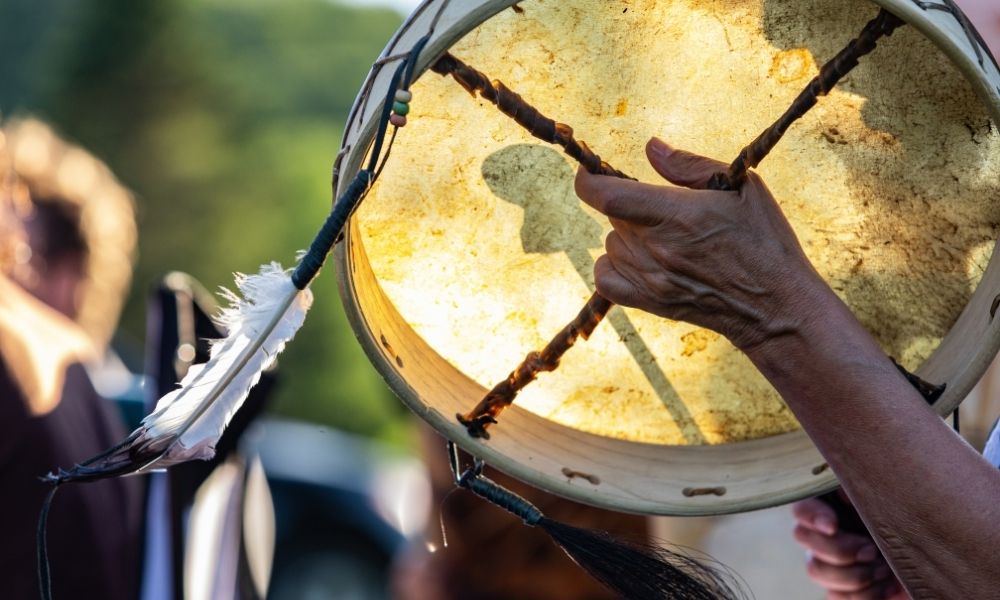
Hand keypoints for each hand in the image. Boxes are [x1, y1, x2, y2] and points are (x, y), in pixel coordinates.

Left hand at [575, 138, 832, 351]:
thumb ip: (689, 165)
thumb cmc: (765, 239)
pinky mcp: (651, 302)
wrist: (776, 305)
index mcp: (678, 214)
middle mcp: (658, 248)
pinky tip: (639, 259)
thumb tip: (650, 147)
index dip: (588, 179)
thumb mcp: (741, 187)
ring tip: (667, 238)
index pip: (606, 195)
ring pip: (611, 244)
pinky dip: (613, 265)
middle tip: (665, 209)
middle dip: (630, 204)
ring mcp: (651, 279)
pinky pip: (605, 278)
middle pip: (613, 215)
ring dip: (627, 235)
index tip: (592, 170)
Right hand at [793, 497, 907, 599]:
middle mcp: (825, 531)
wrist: (943, 558)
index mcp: (834, 503)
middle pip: (802, 538)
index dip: (812, 516)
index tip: (832, 526)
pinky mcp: (843, 589)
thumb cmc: (918, 521)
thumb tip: (845, 493)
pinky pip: (836, 596)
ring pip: (816, 570)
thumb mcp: (896, 500)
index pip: (801, 505)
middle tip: (872, 551)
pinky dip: (864, 595)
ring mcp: (831, 561)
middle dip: (839, 550)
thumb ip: (869, 490)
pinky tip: (888, 586)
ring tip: (885, 571)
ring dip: (854, 574)